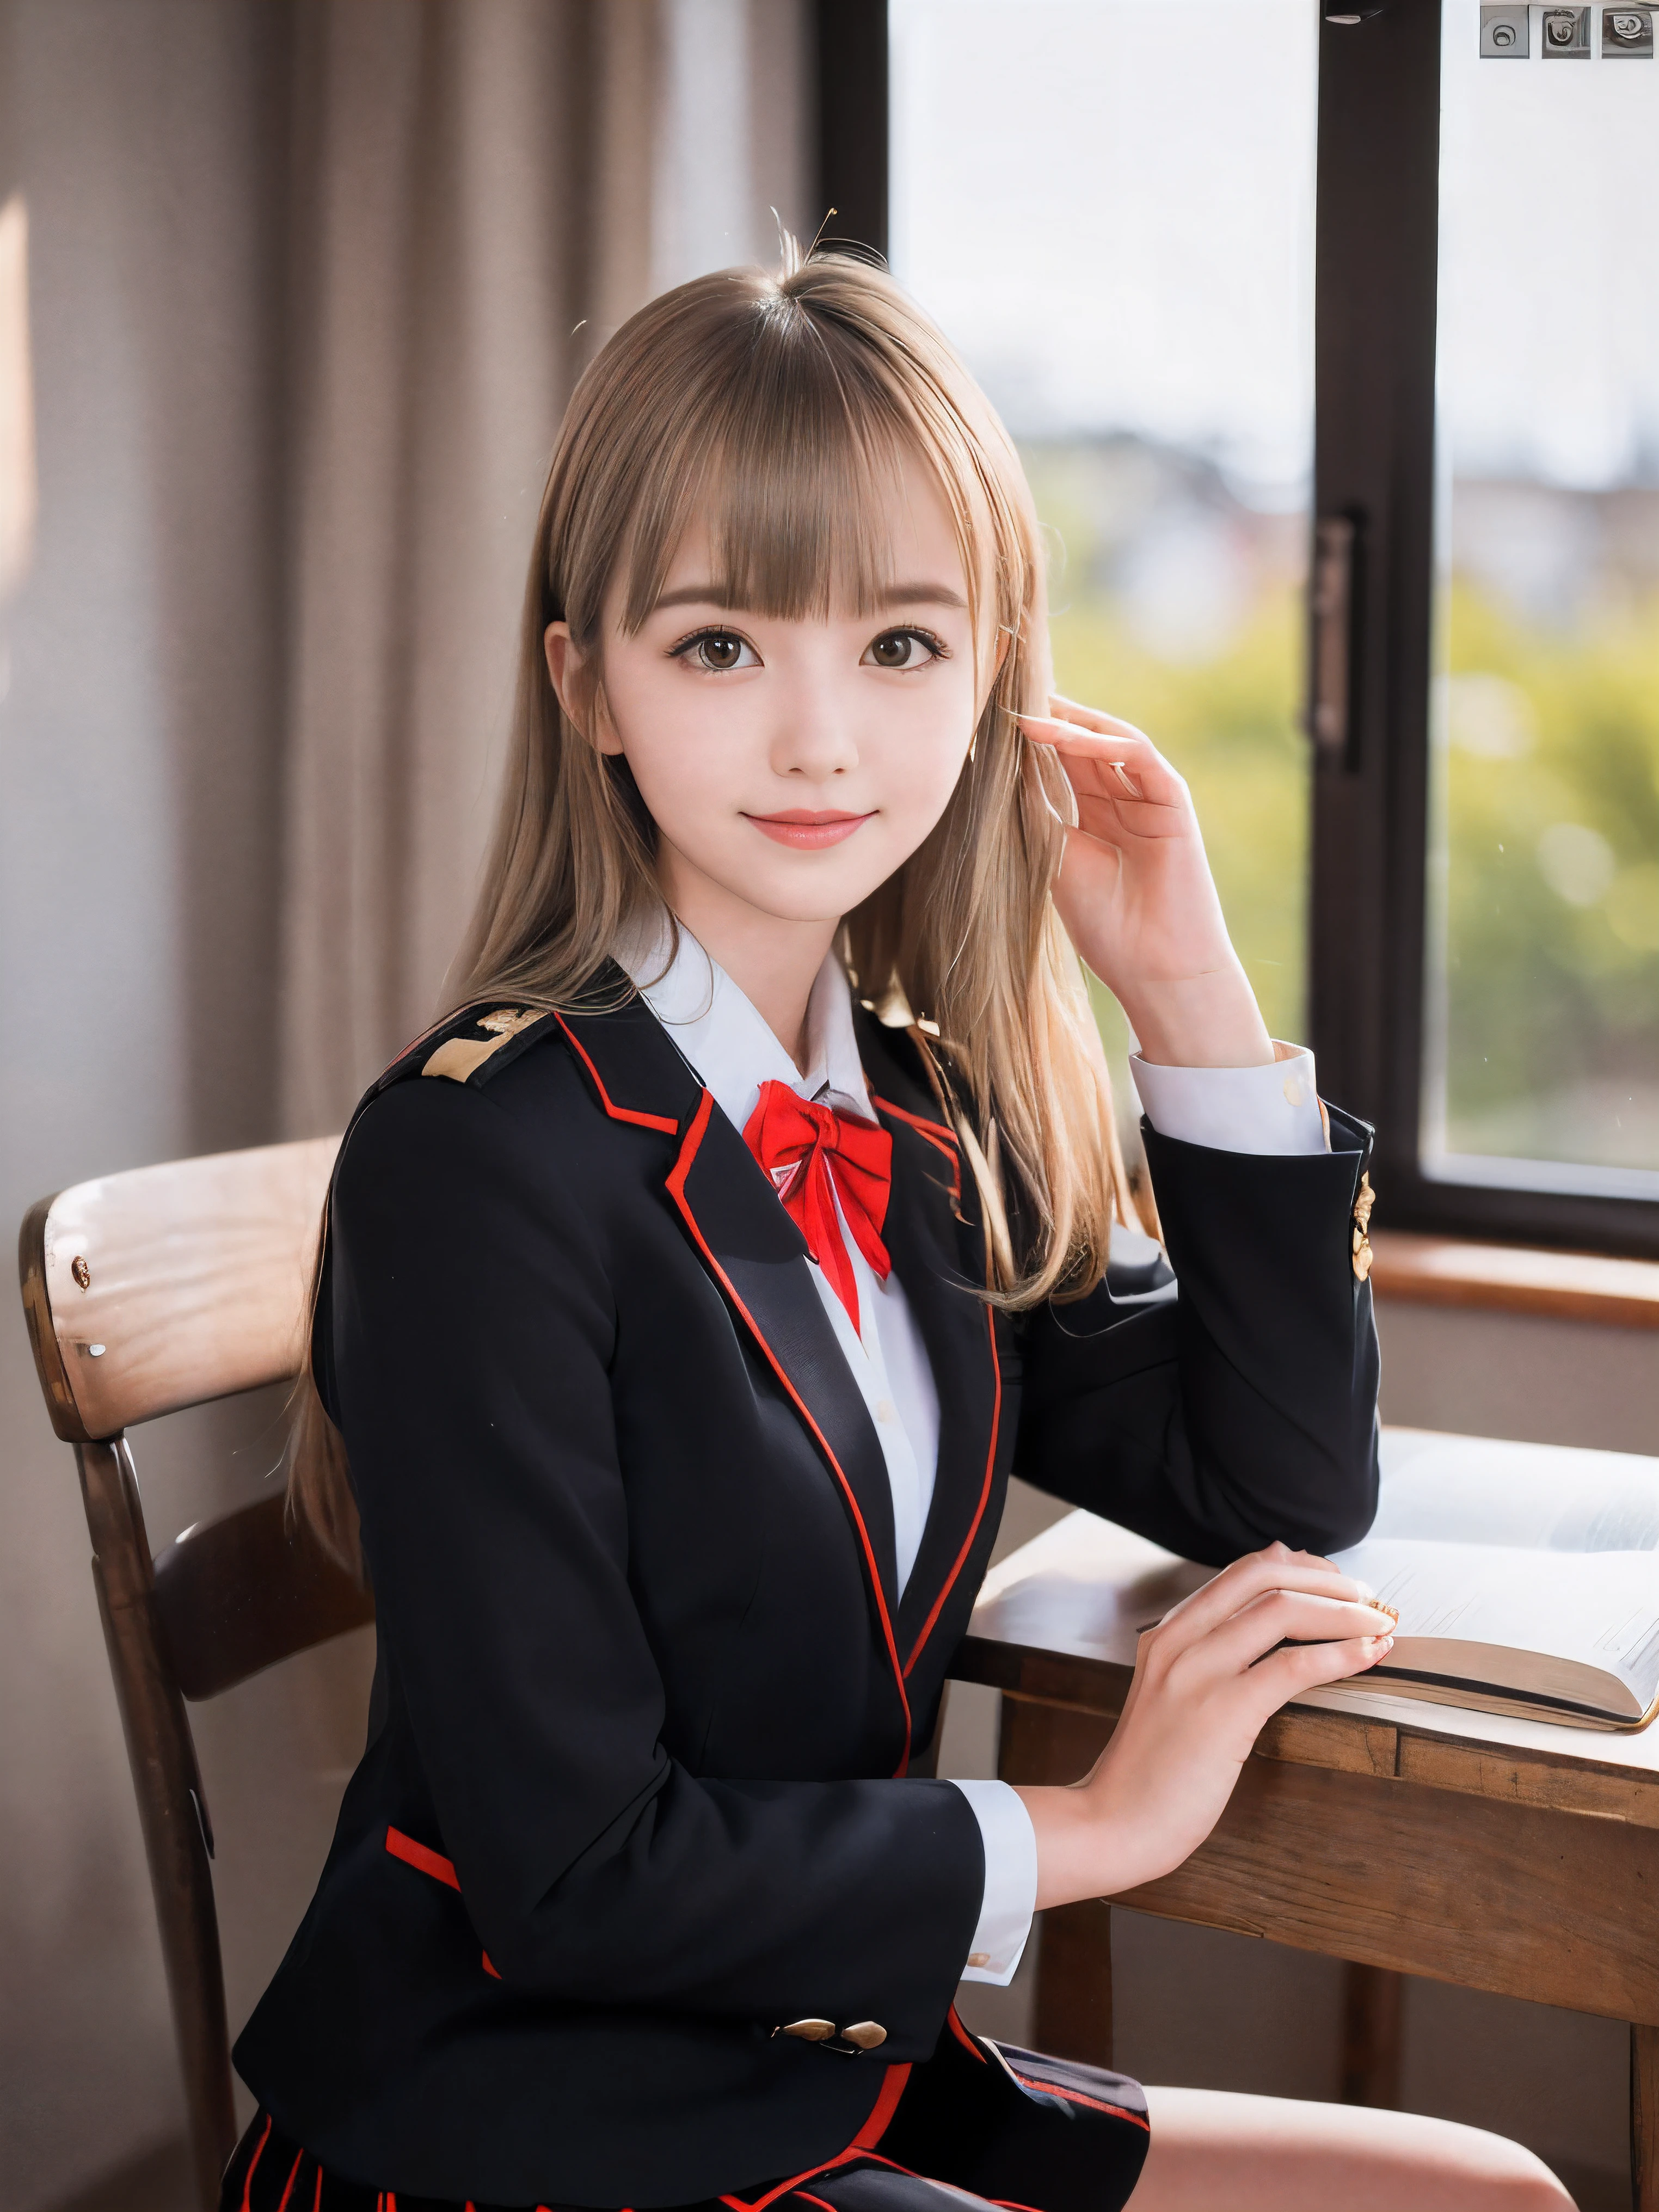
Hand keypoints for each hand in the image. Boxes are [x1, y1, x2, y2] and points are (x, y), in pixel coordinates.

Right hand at [1017, 1543, 1395, 1907]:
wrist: (1113, 1822)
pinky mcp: (1222, 1710)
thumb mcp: (1171, 1697)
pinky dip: (1340, 1654)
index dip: (1299, 1569)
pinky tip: (1368, 1655)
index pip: (1241, 1572)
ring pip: (1281, 1610)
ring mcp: (1198, 1671)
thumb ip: (1207, 1662)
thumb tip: (1260, 1643)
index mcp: (1169, 1634)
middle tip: (1367, 1597)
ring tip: (1378, 1624)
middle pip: (1263, 1576)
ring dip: (1343, 1611)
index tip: (1336, 1584)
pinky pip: (1291, 1666)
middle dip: (1325, 1579)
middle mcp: (1180, 1640)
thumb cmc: (1149, 1772)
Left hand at [1019, 693, 1273, 1067]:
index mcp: (1094, 816)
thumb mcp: (1054, 860)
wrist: (1154, 969)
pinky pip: (1137, 755)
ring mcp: (1150, 797)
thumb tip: (996, 770)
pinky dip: (1101, 741)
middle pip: (1083, 743)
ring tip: (1025, 714)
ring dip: (1068, 725)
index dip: (1027, 741)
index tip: (985, 723)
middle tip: (1002, 697)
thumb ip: (1036, 814)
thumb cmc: (1106, 927)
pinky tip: (1063, 737)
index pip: (1060, 762)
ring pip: (1110, 741)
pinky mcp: (1173, 801)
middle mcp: (1123, 800)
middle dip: (1046, 719)